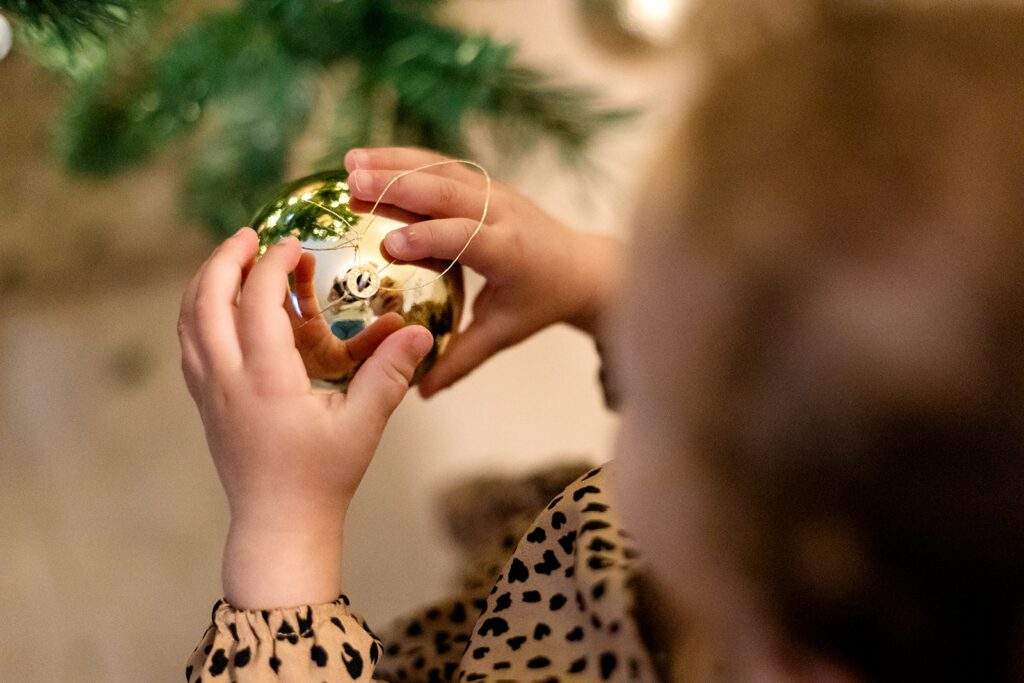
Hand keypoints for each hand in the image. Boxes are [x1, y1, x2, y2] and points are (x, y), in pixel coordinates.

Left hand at [178, 228, 433, 607]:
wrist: (279, 525)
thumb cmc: (323, 478)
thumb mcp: (364, 424)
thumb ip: (390, 374)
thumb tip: (420, 330)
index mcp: (266, 381)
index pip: (256, 303)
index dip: (272, 266)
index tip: (293, 245)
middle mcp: (227, 380)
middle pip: (205, 301)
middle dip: (225, 260)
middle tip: (250, 235)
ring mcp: (209, 392)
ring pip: (188, 321)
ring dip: (205, 282)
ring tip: (232, 261)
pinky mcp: (205, 403)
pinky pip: (189, 345)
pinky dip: (198, 313)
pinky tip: (221, 307)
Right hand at [345, 147, 622, 396]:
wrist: (581, 265)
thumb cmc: (540, 302)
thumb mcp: (504, 334)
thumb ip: (461, 360)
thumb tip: (420, 392)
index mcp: (510, 253)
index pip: (468, 238)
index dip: (429, 239)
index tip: (390, 245)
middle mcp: (503, 214)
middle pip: (449, 193)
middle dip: (399, 186)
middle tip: (353, 185)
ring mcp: (496, 192)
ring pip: (443, 169)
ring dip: (395, 163)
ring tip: (349, 162)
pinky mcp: (487, 183)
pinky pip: (445, 165)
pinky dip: (407, 158)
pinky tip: (371, 157)